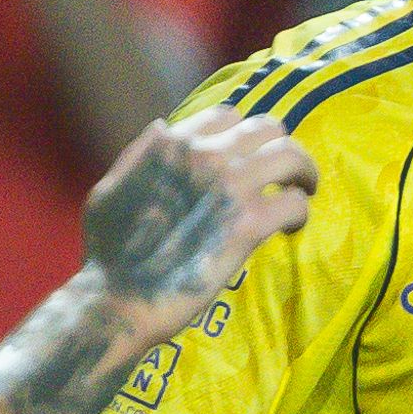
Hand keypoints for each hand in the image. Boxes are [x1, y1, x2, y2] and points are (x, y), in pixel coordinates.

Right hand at [83, 108, 318, 313]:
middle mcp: (206, 155)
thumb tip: (163, 127)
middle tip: (287, 171)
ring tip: (304, 190)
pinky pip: (295, 203)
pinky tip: (290, 227)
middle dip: (280, 146)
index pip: (226, 117)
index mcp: (173, 144)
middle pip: (267, 129)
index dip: (242, 135)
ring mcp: (232, 186)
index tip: (248, 156)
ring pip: (292, 156)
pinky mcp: (251, 223)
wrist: (121, 296)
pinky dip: (300, 213)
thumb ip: (139, 156)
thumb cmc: (108, 251)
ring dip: (304, 172)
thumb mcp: (110, 189)